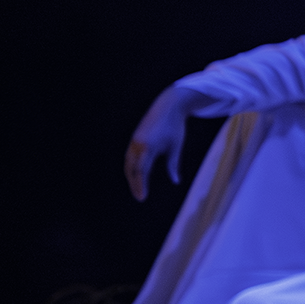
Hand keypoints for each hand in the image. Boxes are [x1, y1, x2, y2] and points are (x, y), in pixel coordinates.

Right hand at [124, 85, 199, 200]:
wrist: (168, 106)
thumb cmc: (175, 127)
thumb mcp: (176, 146)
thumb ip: (173, 164)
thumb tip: (176, 181)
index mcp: (149, 147)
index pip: (142, 171)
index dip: (141, 185)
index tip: (142, 197)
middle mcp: (138, 144)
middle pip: (132, 169)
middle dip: (135, 184)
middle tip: (140, 197)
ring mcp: (134, 140)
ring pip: (128, 163)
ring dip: (131, 177)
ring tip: (137, 188)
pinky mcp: (134, 138)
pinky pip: (129, 156)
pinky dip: (130, 167)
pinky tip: (135, 175)